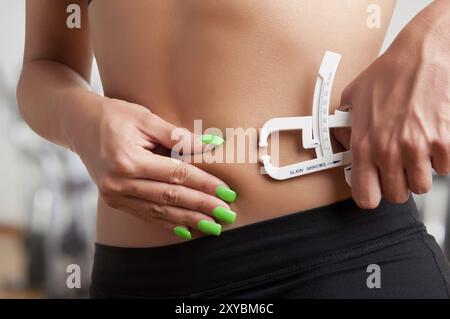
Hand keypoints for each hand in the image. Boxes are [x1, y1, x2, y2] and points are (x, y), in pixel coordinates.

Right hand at [68, 96, 236, 238]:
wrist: (77, 123)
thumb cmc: (113, 115)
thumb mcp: (145, 118)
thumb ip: (177, 136)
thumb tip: (210, 146)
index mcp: (128, 159)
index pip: (176, 175)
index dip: (204, 184)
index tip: (226, 192)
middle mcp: (119, 182)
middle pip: (170, 197)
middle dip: (201, 207)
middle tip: (226, 215)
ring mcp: (114, 194)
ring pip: (159, 211)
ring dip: (188, 220)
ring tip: (212, 226)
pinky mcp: (114, 200)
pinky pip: (144, 215)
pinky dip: (166, 223)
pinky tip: (185, 230)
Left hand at [334, 14, 449, 208]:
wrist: (423, 54)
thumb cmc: (390, 73)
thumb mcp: (353, 98)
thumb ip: (344, 124)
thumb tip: (341, 139)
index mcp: (365, 145)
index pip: (366, 197)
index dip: (370, 195)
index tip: (373, 189)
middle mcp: (391, 151)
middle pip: (397, 195)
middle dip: (396, 183)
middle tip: (396, 166)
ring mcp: (420, 148)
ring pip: (421, 185)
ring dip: (418, 172)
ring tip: (414, 150)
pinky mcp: (445, 142)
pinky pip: (444, 168)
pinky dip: (440, 159)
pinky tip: (431, 139)